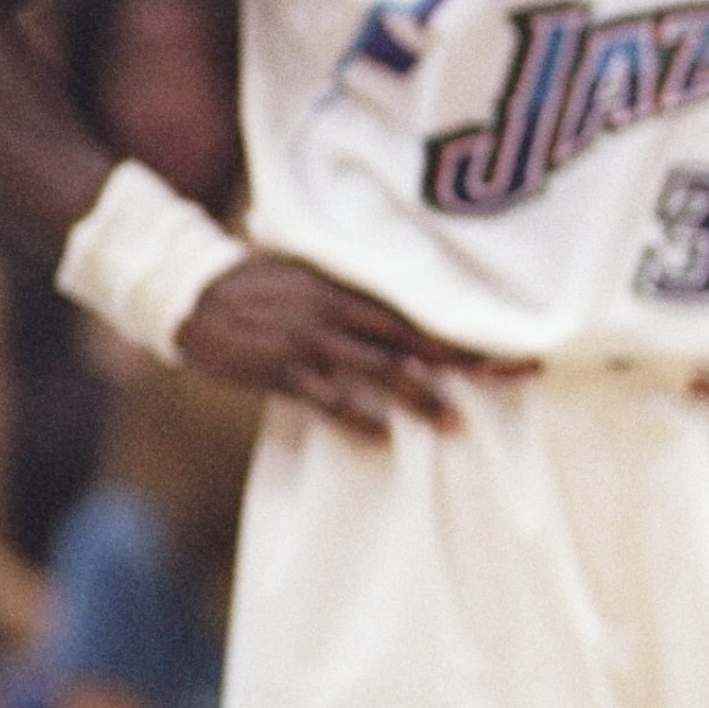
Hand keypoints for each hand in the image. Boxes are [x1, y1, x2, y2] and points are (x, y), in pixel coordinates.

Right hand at [177, 251, 534, 437]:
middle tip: (519, 375)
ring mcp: (311, 341)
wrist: (189, 292)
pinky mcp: (280, 370)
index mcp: (353, 285)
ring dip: (419, 398)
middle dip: (469, 359)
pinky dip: (354, 419)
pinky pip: (325, 399)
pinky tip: (381, 439)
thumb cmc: (258, 281)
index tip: (517, 340)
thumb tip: (407, 293)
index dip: (471, 326)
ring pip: (379, 372)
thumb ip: (356, 285)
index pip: (425, 307)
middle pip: (417, 339)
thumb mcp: (312, 268)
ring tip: (456, 422)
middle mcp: (340, 311)